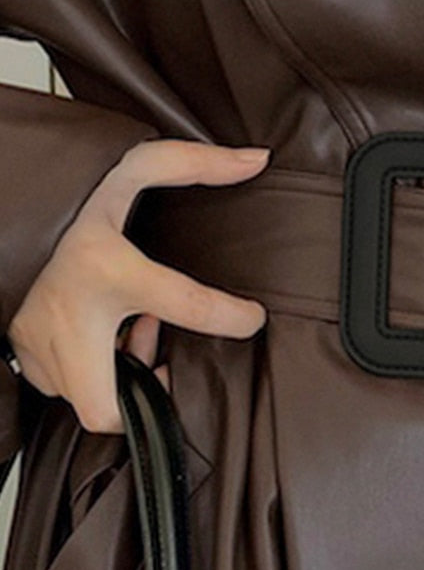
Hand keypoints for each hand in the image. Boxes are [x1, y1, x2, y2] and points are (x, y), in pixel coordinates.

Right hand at [6, 138, 271, 433]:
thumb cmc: (65, 189)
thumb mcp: (130, 165)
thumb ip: (191, 163)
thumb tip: (254, 161)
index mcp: (107, 268)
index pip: (187, 305)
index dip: (232, 319)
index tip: (252, 317)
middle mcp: (70, 315)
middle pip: (106, 408)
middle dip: (145, 399)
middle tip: (168, 362)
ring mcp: (38, 338)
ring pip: (84, 397)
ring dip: (121, 374)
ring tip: (135, 328)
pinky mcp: (21, 347)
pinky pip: (59, 382)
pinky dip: (89, 366)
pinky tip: (101, 330)